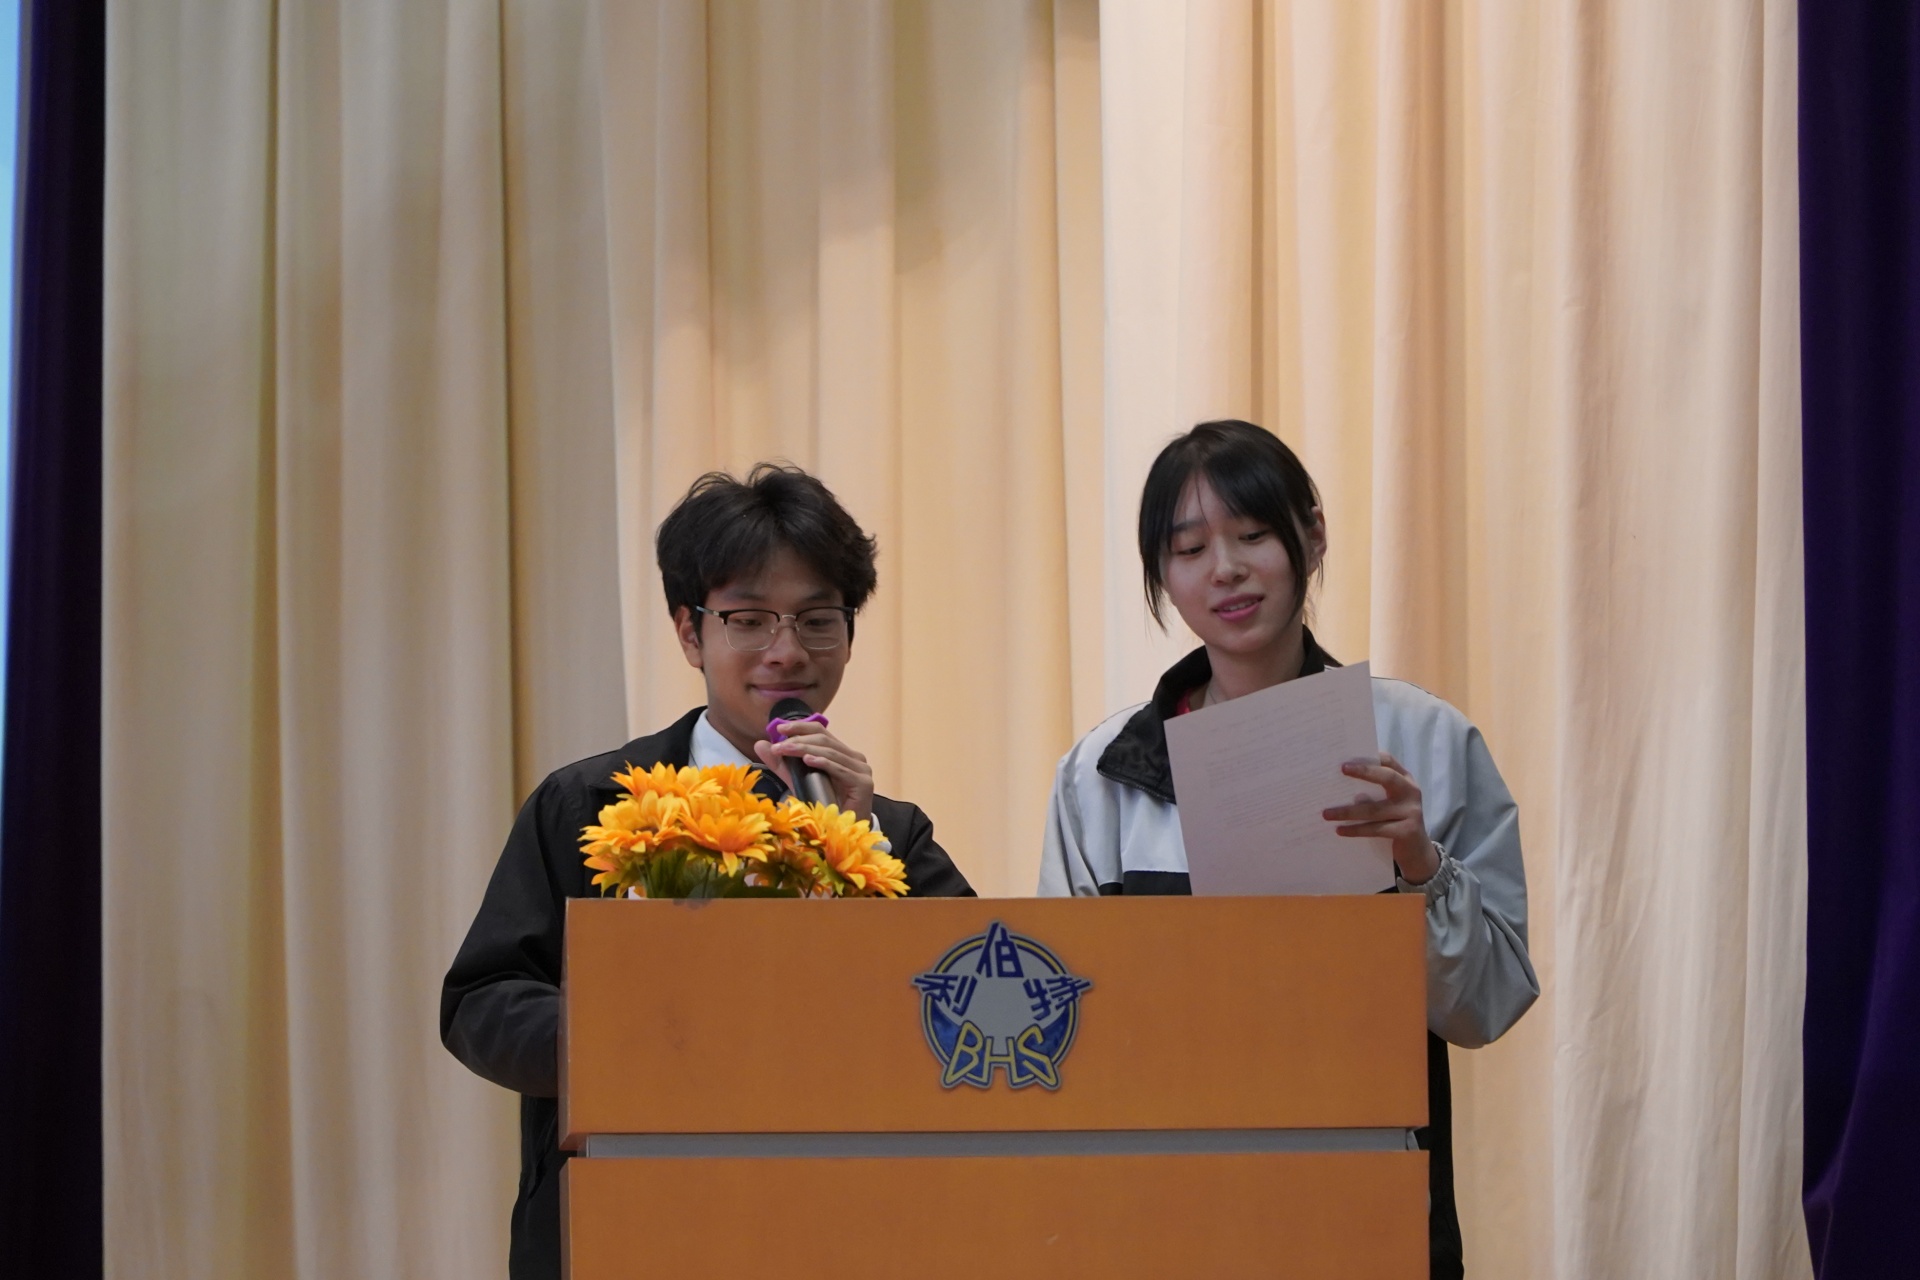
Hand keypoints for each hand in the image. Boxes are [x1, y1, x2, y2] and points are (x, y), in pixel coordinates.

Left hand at [754, 719, 875, 822]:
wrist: (843, 833)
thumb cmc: (824, 807)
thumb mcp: (799, 781)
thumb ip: (782, 764)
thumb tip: (760, 744)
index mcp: (842, 753)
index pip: (822, 732)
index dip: (800, 726)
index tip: (779, 728)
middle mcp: (855, 758)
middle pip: (824, 739)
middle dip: (798, 740)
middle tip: (778, 746)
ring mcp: (862, 769)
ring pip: (830, 752)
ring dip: (804, 749)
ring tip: (785, 751)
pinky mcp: (863, 783)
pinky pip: (841, 769)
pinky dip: (823, 763)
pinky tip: (808, 760)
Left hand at [1321, 752, 1439, 884]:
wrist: (1416, 851)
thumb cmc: (1395, 821)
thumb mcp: (1389, 802)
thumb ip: (1375, 790)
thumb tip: (1340, 780)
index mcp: (1405, 780)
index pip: (1390, 762)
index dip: (1372, 758)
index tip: (1351, 755)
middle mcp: (1411, 792)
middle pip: (1388, 777)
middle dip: (1365, 772)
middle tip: (1342, 768)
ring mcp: (1411, 812)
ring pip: (1374, 809)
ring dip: (1347, 811)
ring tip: (1326, 813)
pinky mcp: (1407, 831)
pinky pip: (1376, 829)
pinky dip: (1356, 830)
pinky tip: (1340, 830)